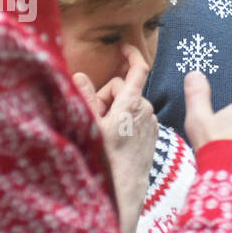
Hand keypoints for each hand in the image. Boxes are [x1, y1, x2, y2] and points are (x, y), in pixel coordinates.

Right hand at [74, 45, 156, 232]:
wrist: (125, 185)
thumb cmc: (105, 156)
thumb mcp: (89, 124)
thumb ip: (84, 97)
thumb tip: (79, 77)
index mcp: (131, 102)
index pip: (137, 69)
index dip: (131, 54)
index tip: (123, 47)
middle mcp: (145, 109)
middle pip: (123, 88)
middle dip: (107, 95)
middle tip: (95, 116)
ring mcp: (150, 121)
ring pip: (128, 103)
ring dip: (115, 109)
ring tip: (104, 129)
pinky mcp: (152, 131)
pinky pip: (135, 116)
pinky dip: (124, 119)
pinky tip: (116, 135)